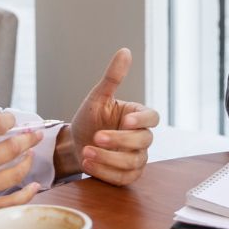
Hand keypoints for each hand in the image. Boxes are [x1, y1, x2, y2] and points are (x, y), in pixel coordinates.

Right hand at [0, 111, 43, 228]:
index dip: (10, 120)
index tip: (13, 121)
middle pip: (11, 147)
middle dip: (28, 138)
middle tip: (35, 135)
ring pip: (15, 173)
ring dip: (27, 161)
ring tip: (30, 155)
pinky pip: (11, 202)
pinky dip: (27, 193)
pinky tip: (34, 185)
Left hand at [57, 48, 158, 183]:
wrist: (75, 143)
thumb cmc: (90, 119)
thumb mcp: (98, 98)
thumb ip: (112, 78)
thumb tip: (124, 51)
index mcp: (138, 116)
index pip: (153, 118)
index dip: (142, 121)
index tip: (125, 121)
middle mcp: (141, 138)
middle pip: (143, 141)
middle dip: (118, 141)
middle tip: (96, 137)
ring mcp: (137, 158)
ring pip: (133, 162)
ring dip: (108, 158)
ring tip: (86, 151)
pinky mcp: (127, 175)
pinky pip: (123, 177)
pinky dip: (105, 171)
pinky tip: (88, 163)